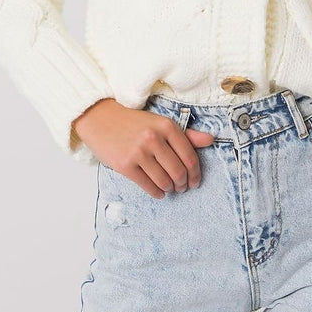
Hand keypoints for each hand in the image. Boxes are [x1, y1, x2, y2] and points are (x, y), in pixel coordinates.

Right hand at [71, 98, 215, 197]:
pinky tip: (159, 191)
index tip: (195, 181)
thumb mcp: (161, 123)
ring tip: (170, 187)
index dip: (196, 174)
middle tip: (182, 187)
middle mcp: (153, 138)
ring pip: (164, 181)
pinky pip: (148, 186)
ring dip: (170, 188)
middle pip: (178, 171)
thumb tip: (211, 140)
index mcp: (166, 126)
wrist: (101, 119)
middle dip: (183, 184)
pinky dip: (157, 192)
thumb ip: (186, 134)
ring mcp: (138, 152)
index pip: (189, 157)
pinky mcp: (125, 165)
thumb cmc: (134, 123)